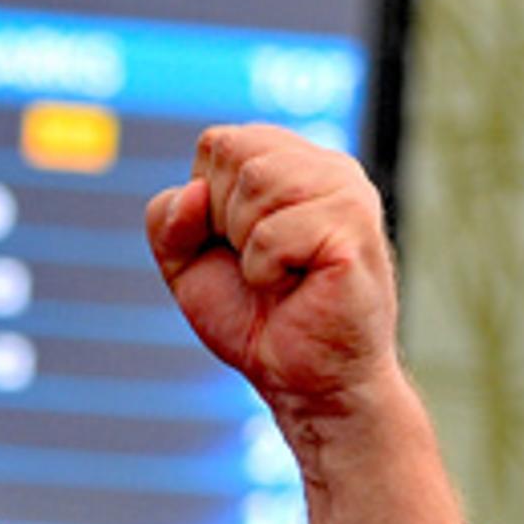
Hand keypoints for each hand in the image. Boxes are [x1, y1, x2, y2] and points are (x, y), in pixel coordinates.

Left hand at [143, 125, 398, 442]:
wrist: (302, 380)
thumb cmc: (254, 318)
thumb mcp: (187, 262)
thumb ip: (169, 217)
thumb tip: (194, 192)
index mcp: (292, 163)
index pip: (219, 143)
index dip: (205, 201)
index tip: (234, 244)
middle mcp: (327, 167)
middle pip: (233, 153)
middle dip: (223, 221)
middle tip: (260, 264)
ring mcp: (348, 193)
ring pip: (255, 183)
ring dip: (246, 245)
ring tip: (280, 274)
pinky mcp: (354, 229)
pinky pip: (271, 233)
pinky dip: (264, 271)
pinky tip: (295, 287)